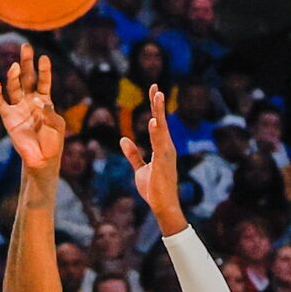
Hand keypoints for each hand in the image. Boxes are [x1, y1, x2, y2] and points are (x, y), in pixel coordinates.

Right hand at [0, 45, 64, 172]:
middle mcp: (30, 100)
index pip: (43, 80)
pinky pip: (1, 103)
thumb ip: (50, 112)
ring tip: (14, 66)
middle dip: (26, 63)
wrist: (42, 160)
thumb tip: (38, 102)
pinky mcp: (8, 118)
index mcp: (44, 100)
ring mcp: (18, 108)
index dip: (43, 69)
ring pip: (13, 87)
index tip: (44, 58)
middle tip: (25, 47)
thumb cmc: (53, 142)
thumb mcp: (57, 125)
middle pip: (27, 77)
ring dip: (13, 76)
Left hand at [119, 85, 181, 232]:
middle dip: (157, 104)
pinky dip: (157, 132)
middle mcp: (167, 147)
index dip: (155, 107)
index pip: (158, 123)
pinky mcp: (163, 162)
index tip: (154, 91)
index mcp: (162, 147)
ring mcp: (166, 153)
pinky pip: (160, 144)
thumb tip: (123, 139)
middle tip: (155, 86)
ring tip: (157, 95)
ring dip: (159, 112)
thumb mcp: (140, 169)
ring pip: (162, 128)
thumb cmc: (154, 189)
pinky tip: (154, 121)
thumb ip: (133, 154)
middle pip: (161, 121)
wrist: (162, 205)